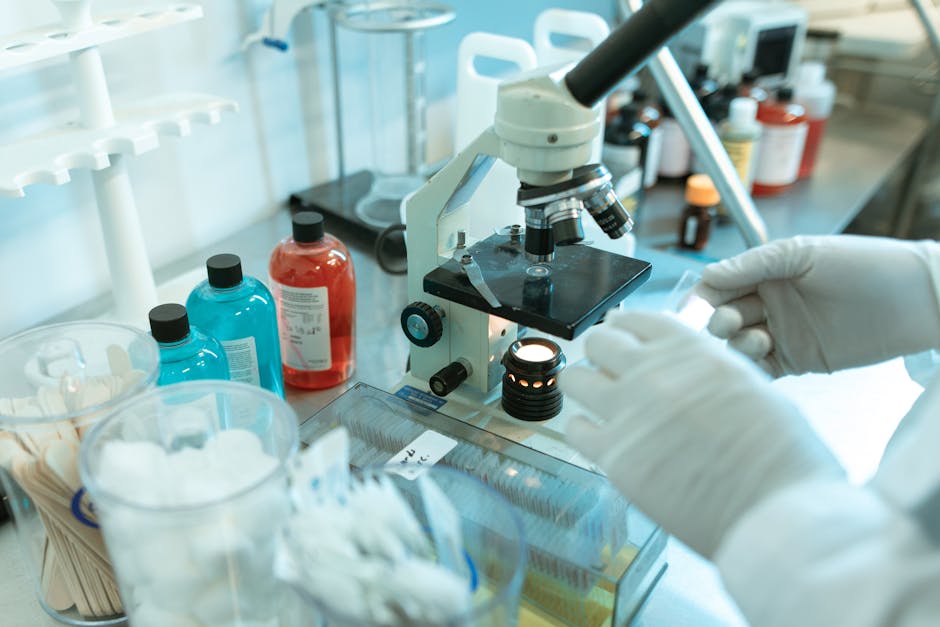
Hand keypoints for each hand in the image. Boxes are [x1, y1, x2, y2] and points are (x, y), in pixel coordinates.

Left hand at [561, 311, 842, 557]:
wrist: (776, 510)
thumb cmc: (781, 456)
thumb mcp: (752, 386)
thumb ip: (706, 370)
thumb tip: (682, 369)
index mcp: (691, 350)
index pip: (638, 319)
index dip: (626, 326)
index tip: (621, 334)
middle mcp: (653, 373)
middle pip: (599, 341)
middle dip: (600, 351)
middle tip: (605, 367)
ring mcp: (628, 412)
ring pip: (575, 379)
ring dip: (584, 386)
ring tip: (595, 400)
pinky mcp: (614, 455)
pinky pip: (575, 429)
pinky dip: (582, 430)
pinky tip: (597, 436)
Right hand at [698, 235, 939, 376]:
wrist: (912, 299)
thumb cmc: (863, 265)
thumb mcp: (802, 253)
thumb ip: (753, 265)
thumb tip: (709, 276)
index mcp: (768, 273)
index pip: (721, 285)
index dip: (703, 296)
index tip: (691, 306)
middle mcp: (770, 302)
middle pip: (724, 315)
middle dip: (717, 320)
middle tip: (724, 322)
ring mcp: (783, 332)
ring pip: (739, 343)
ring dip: (737, 342)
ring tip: (755, 338)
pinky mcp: (798, 360)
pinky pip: (763, 367)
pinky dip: (751, 366)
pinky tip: (757, 357)